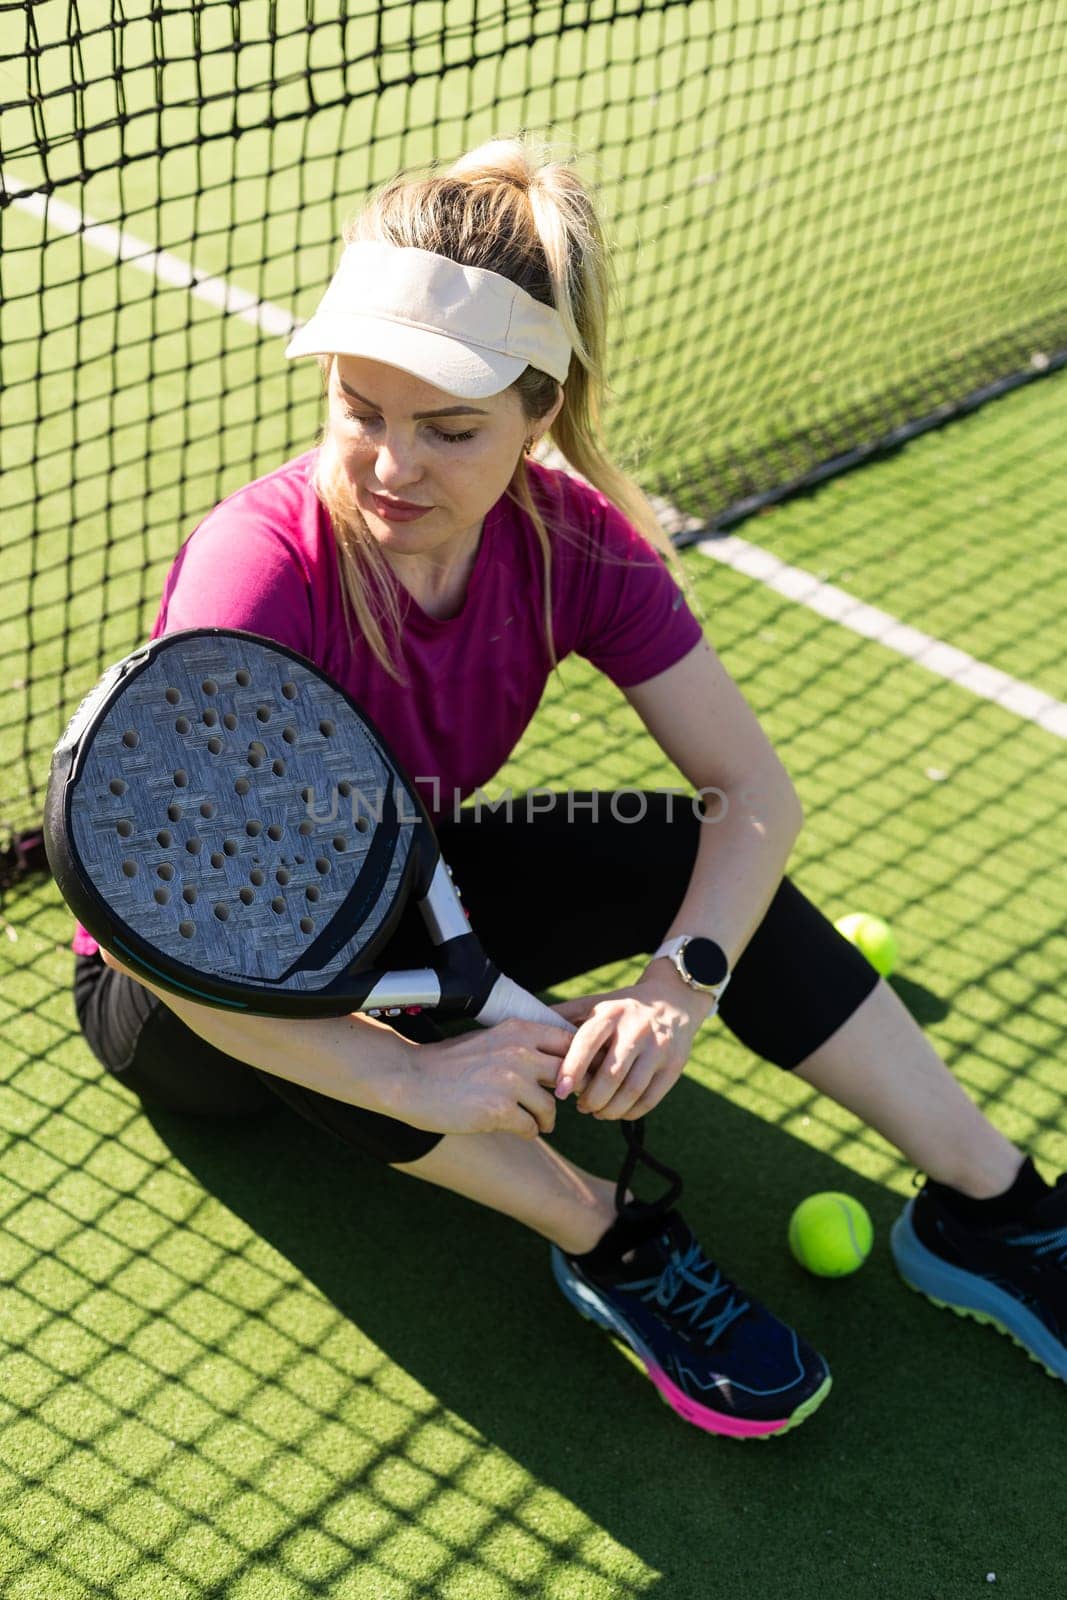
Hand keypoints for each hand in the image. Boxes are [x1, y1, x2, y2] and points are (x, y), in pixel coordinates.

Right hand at [405, 1019, 573, 1140]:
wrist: (410, 1078)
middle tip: (558, 1103)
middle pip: (567, 1074)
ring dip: (546, 1118)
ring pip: (551, 1106)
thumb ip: (523, 1046)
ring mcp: (511, 1082)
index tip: (570, 1078)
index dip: (576, 1062)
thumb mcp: (490, 1039)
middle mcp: (520, 1052)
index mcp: (519, 1030)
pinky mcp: (500, 1110)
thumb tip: (559, 1062)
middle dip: (567, 1093)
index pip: (569, 1041)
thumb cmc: (449, 1062)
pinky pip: (532, 1127)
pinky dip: (529, 1132)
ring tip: (537, 1122)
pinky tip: (520, 1131)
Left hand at [549, 971, 714, 1121]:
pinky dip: (631, 1112)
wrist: (673, 1001)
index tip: (560, 1092)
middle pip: (610, 1075)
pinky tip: (619, 1112)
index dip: (572, 1070)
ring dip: (610, 1110)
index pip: (587, 1043)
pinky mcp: (674, 1066)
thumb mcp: (595, 1004)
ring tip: (597, 1112)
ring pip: (631, 1091)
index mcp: (611, 1013)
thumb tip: (525, 1025)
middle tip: (581, 1107)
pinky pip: (650, 1099)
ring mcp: (658, 1048)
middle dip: (591, 1099)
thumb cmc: (622, 1009)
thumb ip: (564, 1016)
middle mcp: (636, 1029)